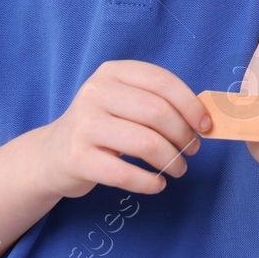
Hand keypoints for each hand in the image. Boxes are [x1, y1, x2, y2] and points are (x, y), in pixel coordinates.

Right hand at [36, 60, 212, 197]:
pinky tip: (157, 184)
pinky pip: (125, 173)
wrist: (52, 154)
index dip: (191, 105)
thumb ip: (159, 103)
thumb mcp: (125, 102)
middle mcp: (95, 93)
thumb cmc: (103, 127)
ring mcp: (83, 124)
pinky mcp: (77, 157)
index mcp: (113, 72)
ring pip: (145, 143)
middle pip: (157, 112)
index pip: (162, 82)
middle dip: (183, 135)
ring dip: (171, 160)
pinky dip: (149, 182)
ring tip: (178, 169)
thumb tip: (205, 119)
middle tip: (191, 151)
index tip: (205, 126)